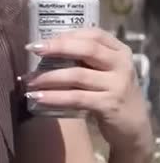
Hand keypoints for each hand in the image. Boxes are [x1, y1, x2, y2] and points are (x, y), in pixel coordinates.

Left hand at [25, 28, 153, 156]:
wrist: (133, 128)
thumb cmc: (111, 94)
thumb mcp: (105, 72)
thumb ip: (86, 59)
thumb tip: (47, 48)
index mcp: (119, 51)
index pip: (93, 34)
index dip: (66, 35)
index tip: (42, 40)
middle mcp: (121, 64)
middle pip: (87, 49)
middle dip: (56, 47)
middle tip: (32, 50)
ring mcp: (117, 85)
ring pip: (77, 75)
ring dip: (49, 77)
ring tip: (28, 80)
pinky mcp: (109, 105)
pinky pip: (76, 98)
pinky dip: (54, 97)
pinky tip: (38, 97)